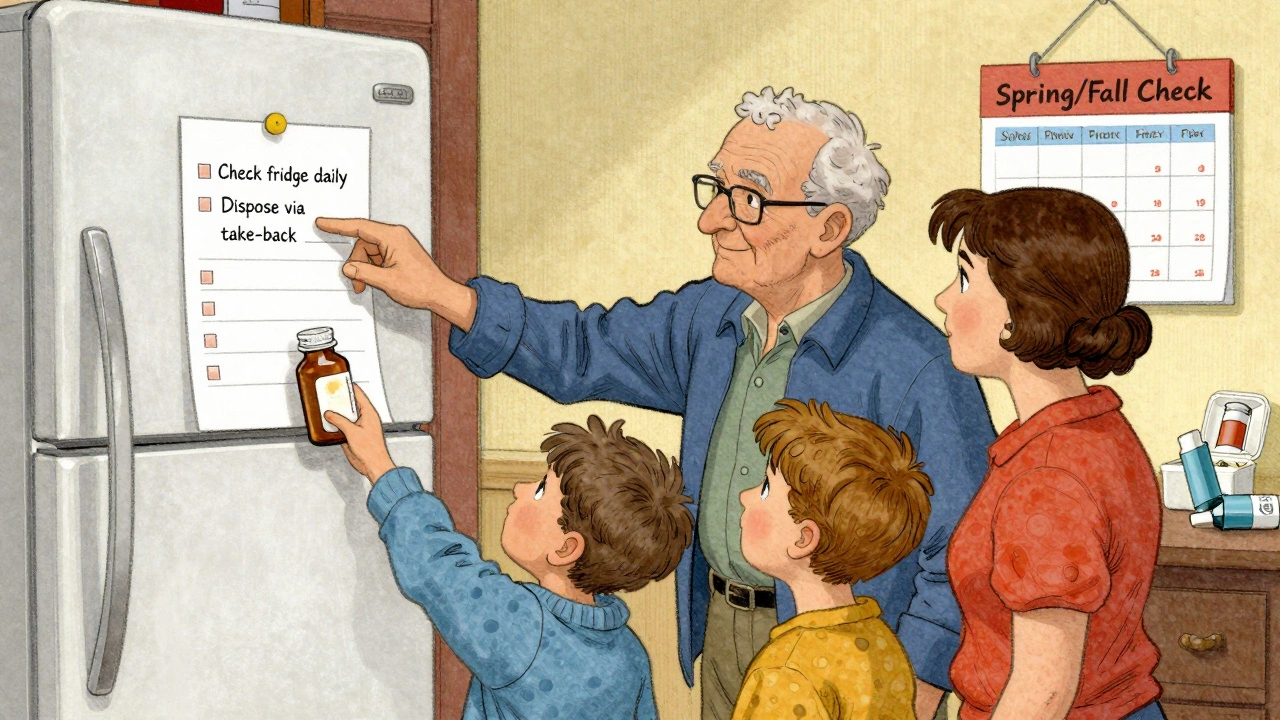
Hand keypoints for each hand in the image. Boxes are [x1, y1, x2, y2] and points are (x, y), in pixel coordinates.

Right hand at [314, 217, 476, 329]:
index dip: (338, 225)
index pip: (359, 226)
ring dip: (363, 269)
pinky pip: (376, 257)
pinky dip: (371, 269)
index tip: (321, 222)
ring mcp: (396, 245)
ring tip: (365, 286)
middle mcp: (394, 237)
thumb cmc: (421, 286)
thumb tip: (348, 268)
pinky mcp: (397, 253)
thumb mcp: (387, 281)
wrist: (440, 293)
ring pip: (368, 252)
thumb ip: (364, 273)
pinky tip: (374, 282)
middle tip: (357, 283)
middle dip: (356, 263)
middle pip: (362, 243)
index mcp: (393, 237)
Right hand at [325, 384, 395, 483]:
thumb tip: (330, 414)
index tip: (341, 382)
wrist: (373, 465)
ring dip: (337, 413)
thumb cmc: (372, 450)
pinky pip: (344, 426)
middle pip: (350, 405)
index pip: (359, 395)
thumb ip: (340, 421)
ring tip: (326, 407)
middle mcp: (365, 418)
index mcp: (369, 413)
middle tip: (330, 394)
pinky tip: (328, 423)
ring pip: (346, 416)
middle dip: (340, 400)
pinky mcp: (354, 435)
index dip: (350, 388)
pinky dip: (336, 424)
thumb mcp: (353, 432)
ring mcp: (359, 427)